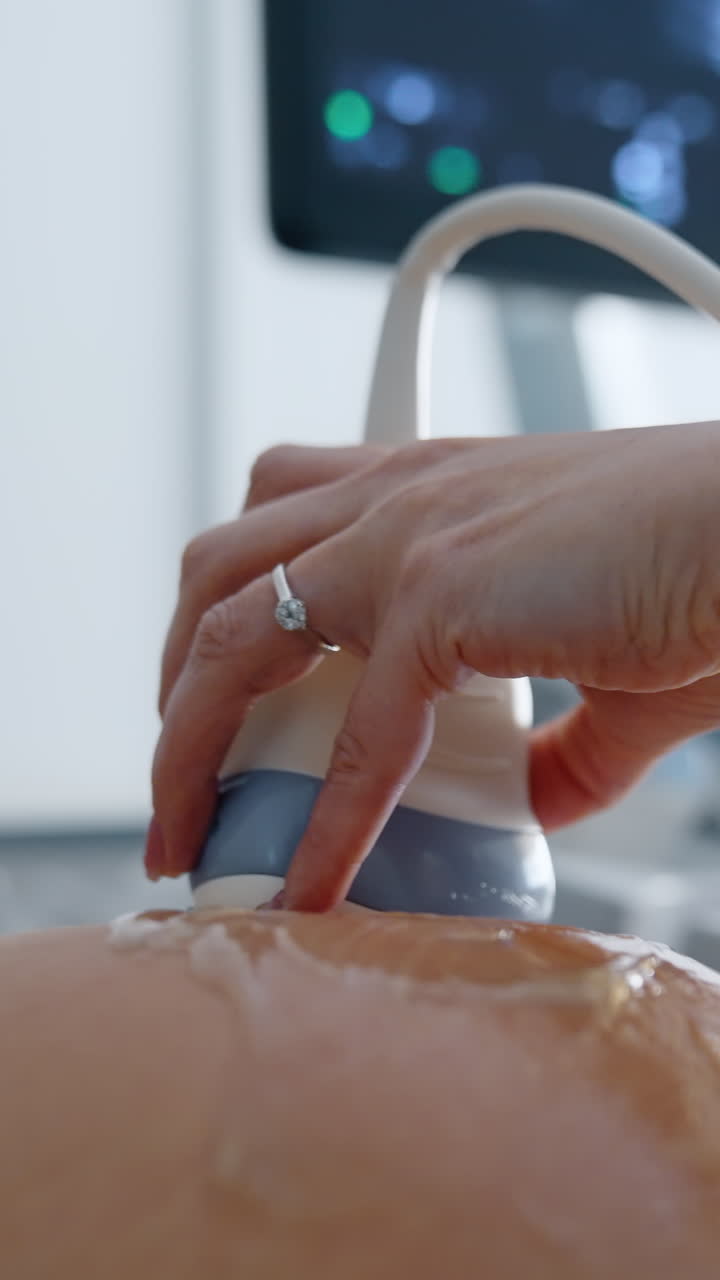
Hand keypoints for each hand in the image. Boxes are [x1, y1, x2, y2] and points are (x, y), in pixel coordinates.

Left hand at [148, 423, 719, 908]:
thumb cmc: (703, 574)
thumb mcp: (609, 665)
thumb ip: (560, 740)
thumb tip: (532, 801)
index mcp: (429, 488)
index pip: (285, 519)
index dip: (235, 605)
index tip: (223, 701)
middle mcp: (400, 496)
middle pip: (221, 561)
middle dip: (176, 669)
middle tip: (180, 765)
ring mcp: (409, 539)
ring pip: (232, 623)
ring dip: (188, 730)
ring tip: (187, 822)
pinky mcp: (444, 600)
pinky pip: (355, 736)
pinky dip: (323, 822)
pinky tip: (312, 885)